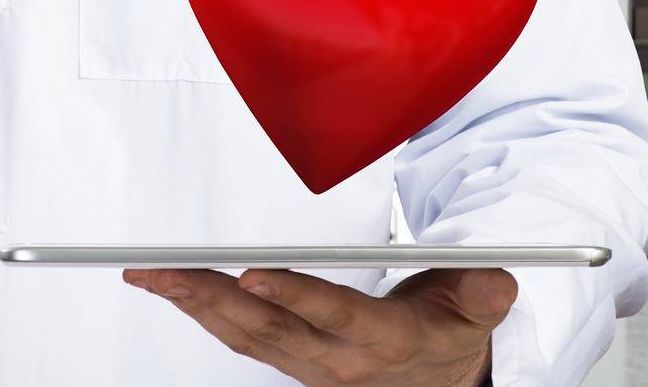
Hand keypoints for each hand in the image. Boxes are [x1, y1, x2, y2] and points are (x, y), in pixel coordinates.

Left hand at [122, 267, 515, 386]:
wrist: (441, 378)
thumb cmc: (448, 332)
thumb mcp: (478, 312)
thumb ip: (482, 295)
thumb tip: (494, 281)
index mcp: (383, 342)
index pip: (334, 316)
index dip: (295, 296)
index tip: (256, 273)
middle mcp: (337, 359)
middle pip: (267, 328)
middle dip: (211, 297)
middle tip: (167, 271)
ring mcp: (307, 364)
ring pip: (243, 335)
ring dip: (194, 304)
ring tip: (153, 276)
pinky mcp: (289, 360)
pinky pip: (239, 339)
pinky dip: (202, 313)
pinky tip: (175, 290)